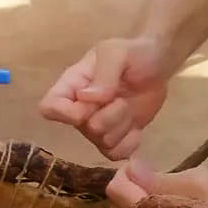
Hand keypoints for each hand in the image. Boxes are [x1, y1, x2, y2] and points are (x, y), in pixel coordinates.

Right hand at [38, 37, 169, 159]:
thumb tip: (87, 98)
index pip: (48, 108)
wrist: (158, 64)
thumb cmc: (133, 54)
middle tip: (122, 97)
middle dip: (109, 114)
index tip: (91, 102)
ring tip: (130, 105)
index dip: (66, 113)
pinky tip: (136, 125)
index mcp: (71, 87)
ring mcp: (97, 128)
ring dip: (123, 125)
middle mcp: (78, 111)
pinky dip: (130, 143)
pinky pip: (116, 154)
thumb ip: (104, 74)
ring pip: (103, 142)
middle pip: (84, 128)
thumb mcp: (117, 53)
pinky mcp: (116, 139)